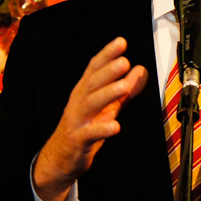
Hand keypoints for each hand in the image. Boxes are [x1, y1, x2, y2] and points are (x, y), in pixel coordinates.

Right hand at [33, 37, 147, 200]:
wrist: (60, 158)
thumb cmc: (84, 128)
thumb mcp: (106, 107)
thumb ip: (124, 90)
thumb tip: (140, 71)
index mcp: (84, 92)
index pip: (94, 68)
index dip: (107, 54)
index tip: (121, 42)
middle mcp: (78, 102)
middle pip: (92, 83)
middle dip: (108, 71)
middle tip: (124, 61)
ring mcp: (77, 121)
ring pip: (90, 104)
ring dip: (107, 94)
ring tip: (123, 87)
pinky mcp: (78, 140)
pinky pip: (90, 134)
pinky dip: (102, 129)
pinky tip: (115, 126)